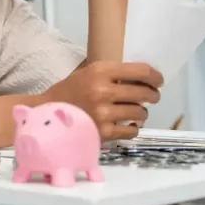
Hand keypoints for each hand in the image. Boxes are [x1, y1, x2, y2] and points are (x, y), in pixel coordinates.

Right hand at [41, 61, 162, 140]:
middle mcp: (102, 91)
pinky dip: (132, 128)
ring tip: (133, 111)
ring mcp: (103, 114)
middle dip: (153, 95)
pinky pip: (131, 131)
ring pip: (140, 113)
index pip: (141, 71)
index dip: (155, 76)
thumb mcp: (87, 73)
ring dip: (141, 112)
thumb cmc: (69, 92)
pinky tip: (126, 124)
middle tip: (151, 97)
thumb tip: (143, 77)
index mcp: (99, 72)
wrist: (46, 114)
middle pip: (144, 93)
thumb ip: (112, 74)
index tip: (158, 80)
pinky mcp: (103, 132)